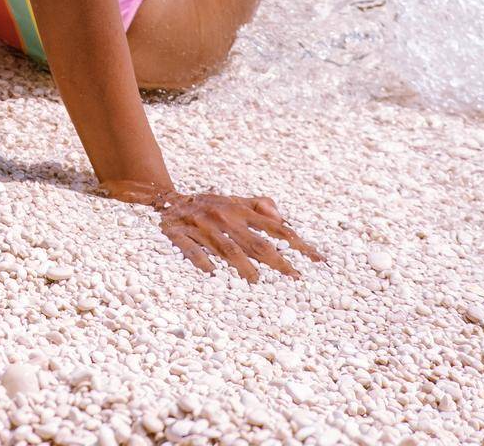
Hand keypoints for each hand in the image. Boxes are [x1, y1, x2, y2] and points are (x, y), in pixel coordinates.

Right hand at [110, 182, 322, 280]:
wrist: (165, 199)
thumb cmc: (207, 205)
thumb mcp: (234, 201)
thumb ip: (259, 206)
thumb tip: (282, 218)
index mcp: (240, 211)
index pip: (276, 229)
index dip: (297, 244)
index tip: (317, 261)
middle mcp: (225, 219)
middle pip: (256, 243)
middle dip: (277, 261)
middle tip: (295, 280)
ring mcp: (202, 227)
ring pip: (226, 248)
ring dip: (243, 266)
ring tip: (257, 284)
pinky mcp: (179, 235)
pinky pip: (191, 250)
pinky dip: (200, 261)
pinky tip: (210, 276)